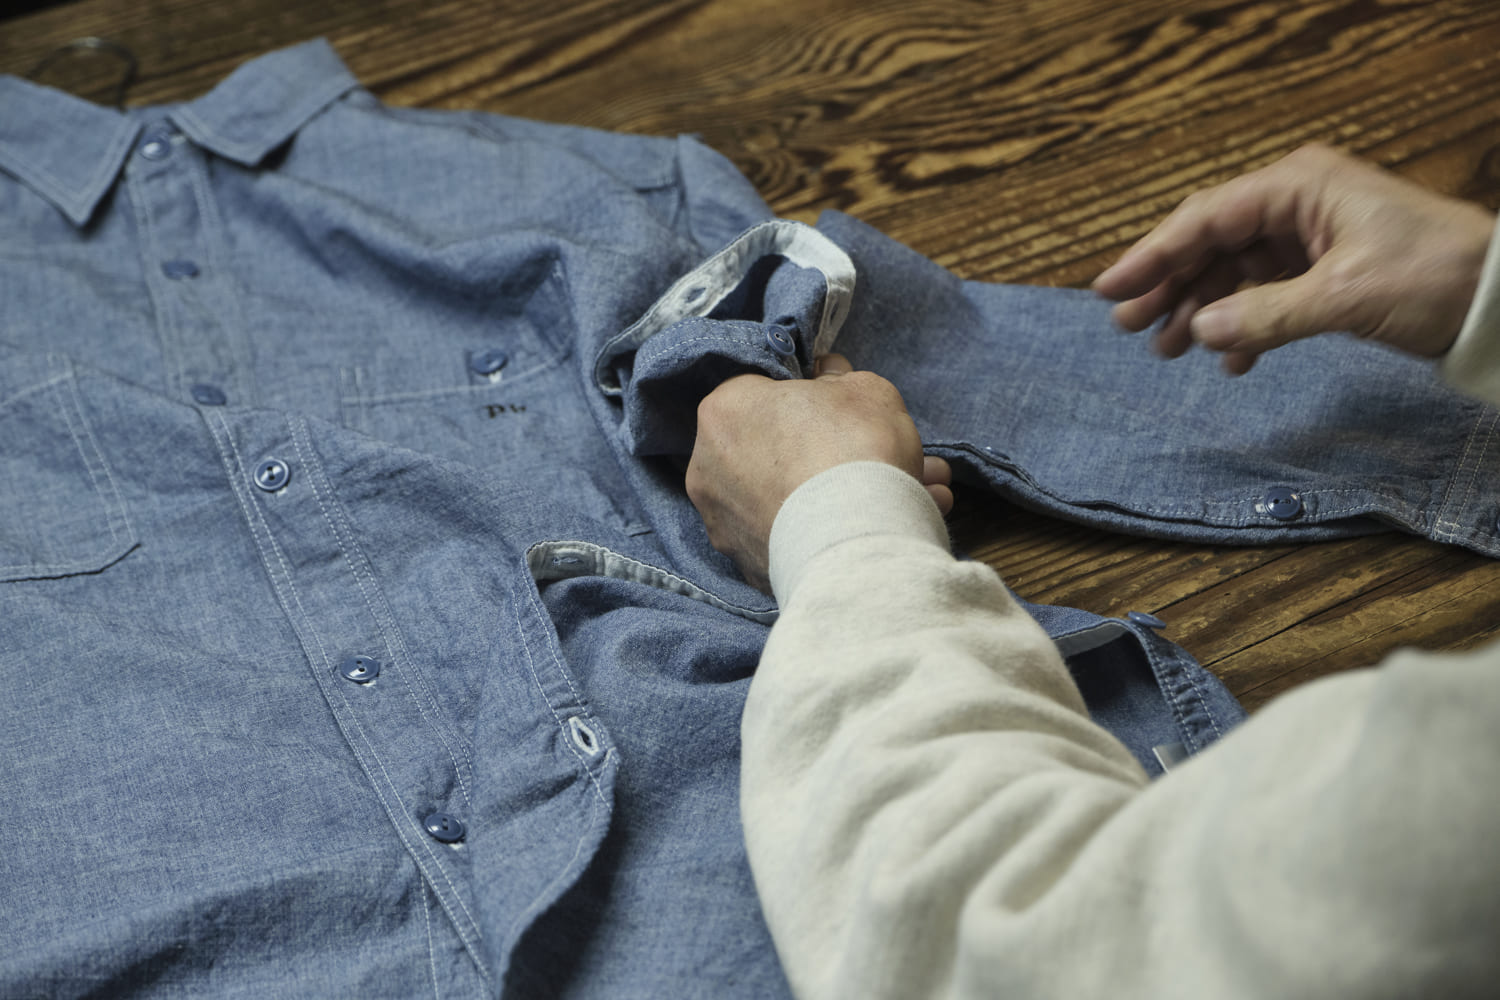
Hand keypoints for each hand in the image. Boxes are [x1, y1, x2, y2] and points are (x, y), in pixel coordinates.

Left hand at [686, 354, 952, 592]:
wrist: (856, 544)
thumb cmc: (855, 450)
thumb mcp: (866, 391)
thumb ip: (843, 379)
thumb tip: (828, 375)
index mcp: (724, 411)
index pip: (762, 394)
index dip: (810, 399)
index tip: (845, 411)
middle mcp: (708, 469)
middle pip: (782, 452)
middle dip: (840, 454)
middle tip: (890, 456)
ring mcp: (726, 525)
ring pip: (796, 500)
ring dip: (848, 495)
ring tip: (914, 497)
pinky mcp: (749, 568)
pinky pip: (798, 539)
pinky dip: (838, 533)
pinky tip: (889, 527)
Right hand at [1094, 143, 1495, 373]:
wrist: (1499, 302)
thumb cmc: (1435, 276)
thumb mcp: (1346, 297)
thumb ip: (1265, 314)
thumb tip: (1198, 330)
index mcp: (1298, 187)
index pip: (1206, 218)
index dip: (1152, 255)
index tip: (1109, 290)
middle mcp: (1297, 205)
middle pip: (1211, 244)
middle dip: (1169, 286)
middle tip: (1130, 327)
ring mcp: (1309, 239)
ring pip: (1232, 274)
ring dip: (1201, 313)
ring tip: (1168, 352)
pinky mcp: (1324, 273)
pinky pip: (1264, 298)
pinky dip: (1243, 329)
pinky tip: (1232, 361)